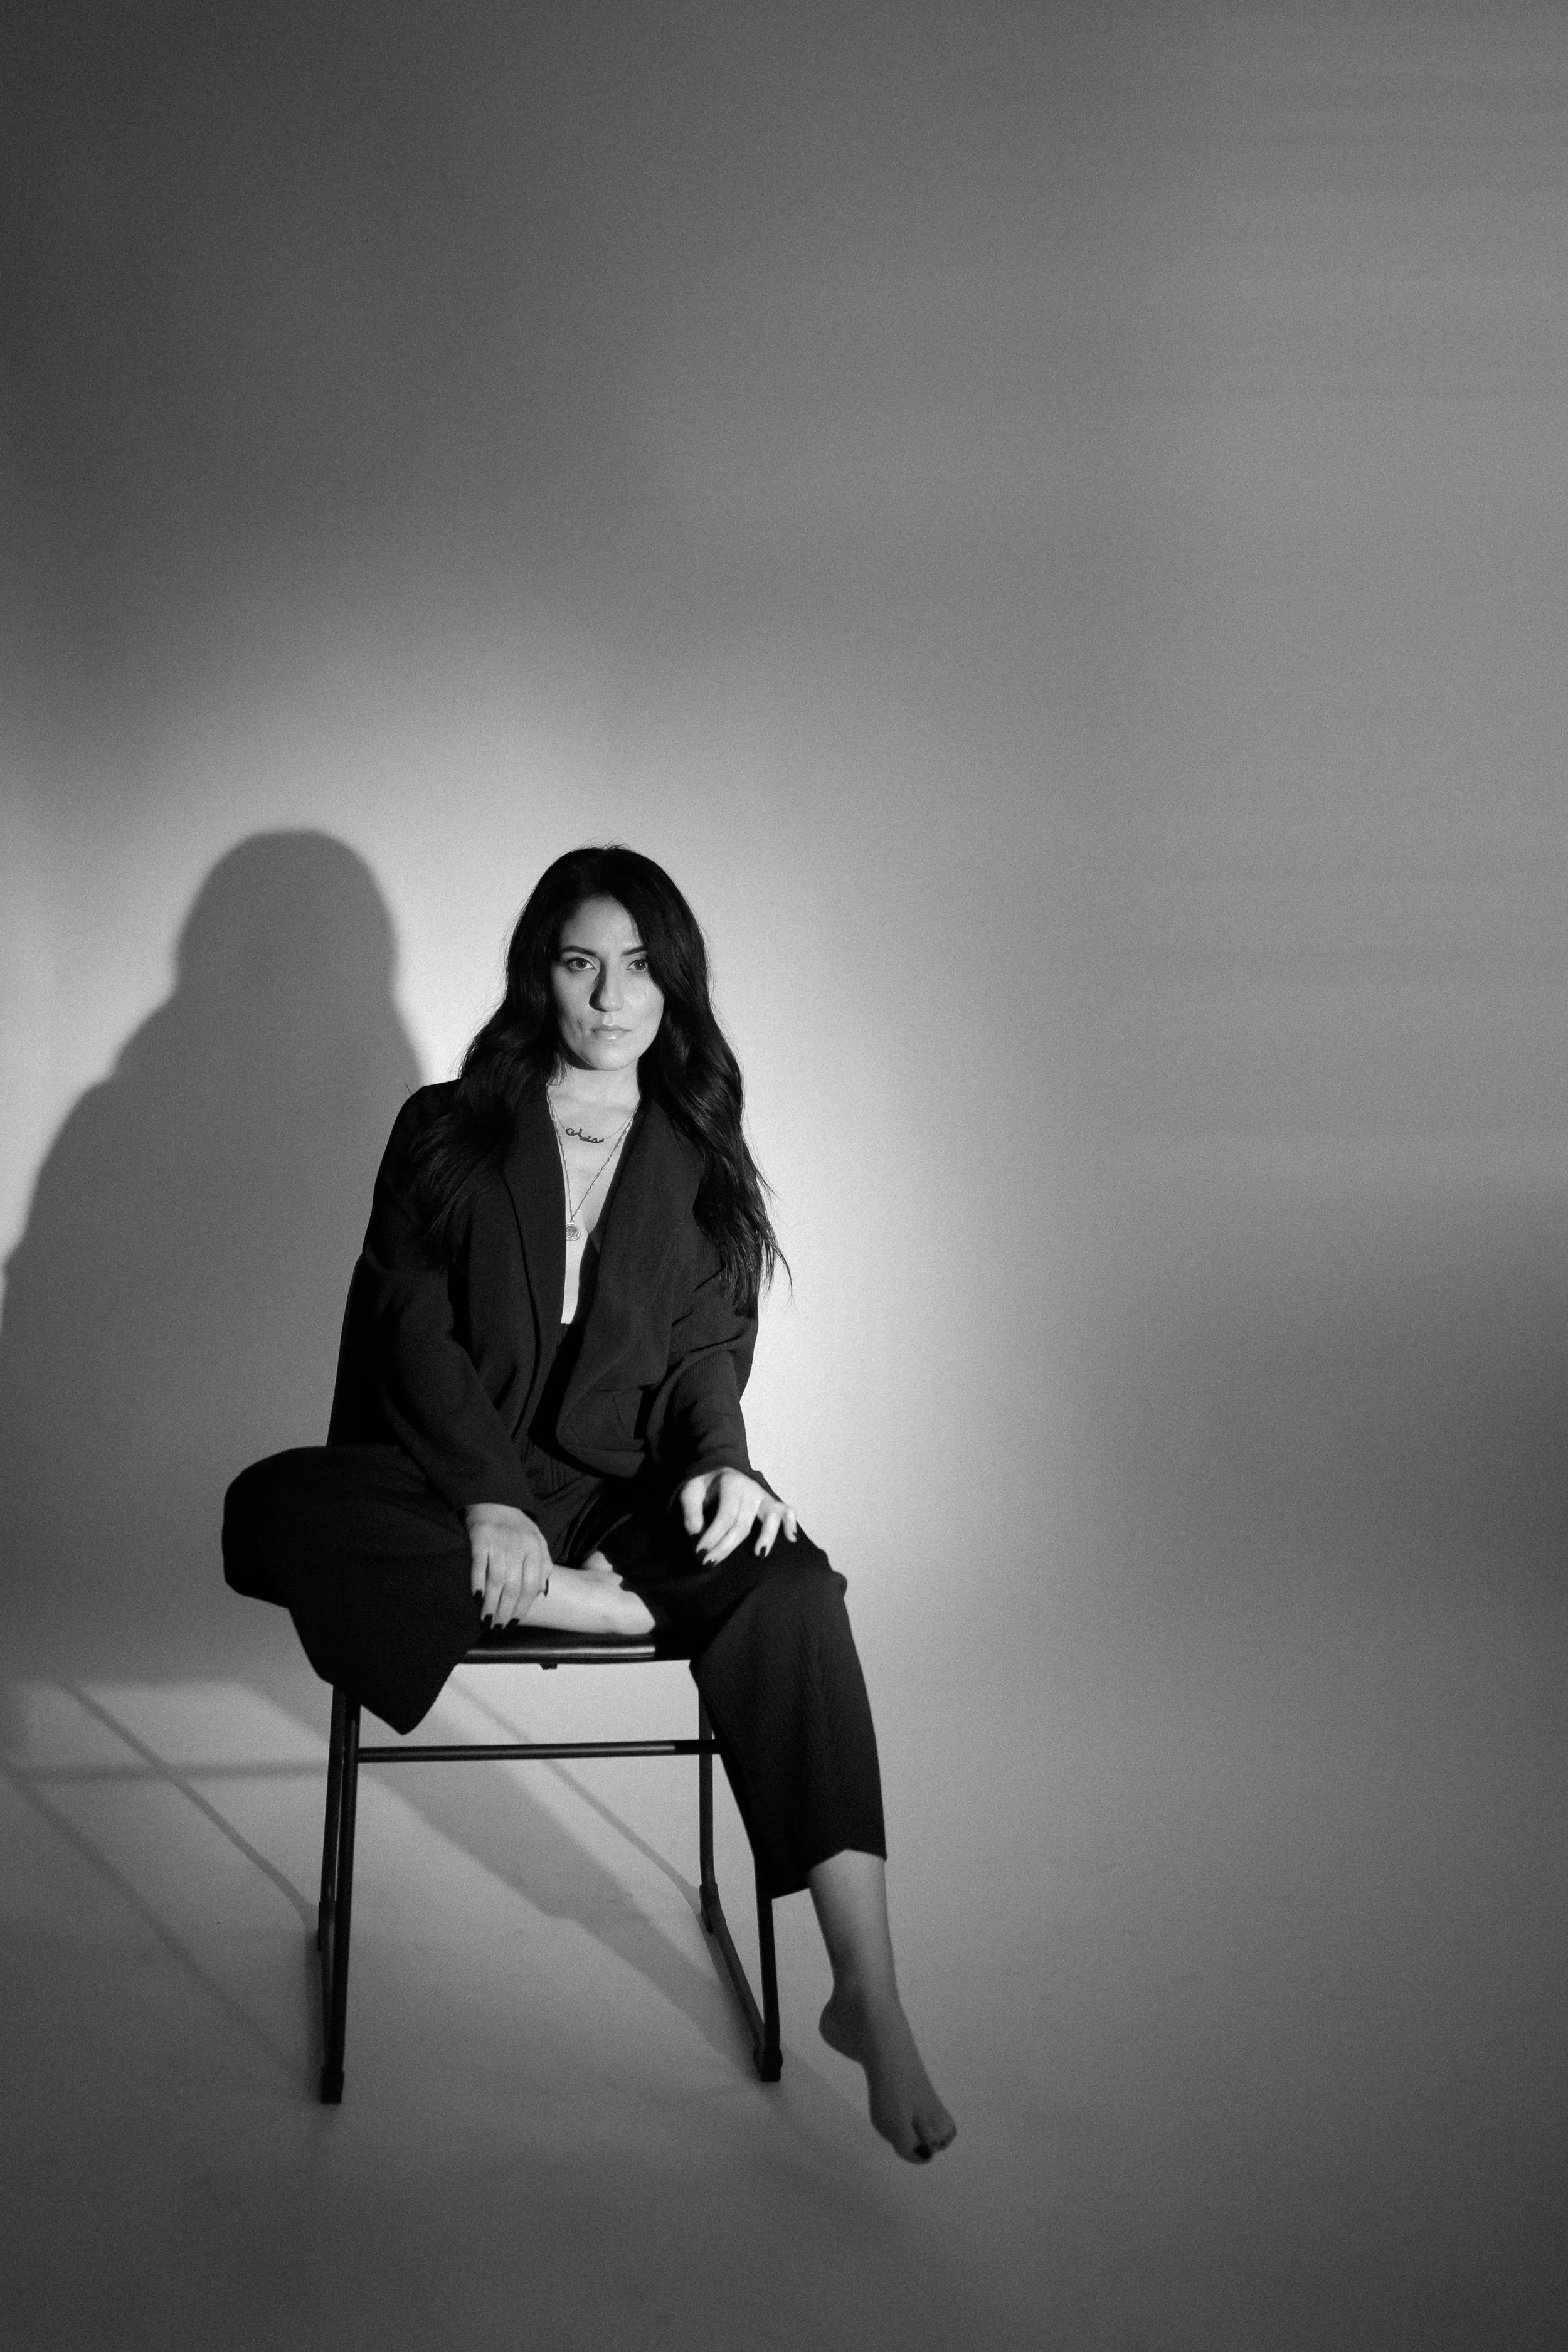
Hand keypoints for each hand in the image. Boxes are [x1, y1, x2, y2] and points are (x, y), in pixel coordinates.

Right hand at [465, 1503, 553, 1627]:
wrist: (496, 1498)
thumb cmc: (517, 1525)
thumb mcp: (537, 1540)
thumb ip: (543, 1564)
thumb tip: (542, 1591)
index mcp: (535, 1549)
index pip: (532, 1585)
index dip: (523, 1607)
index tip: (514, 1623)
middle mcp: (519, 1547)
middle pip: (514, 1587)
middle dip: (505, 1611)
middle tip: (498, 1629)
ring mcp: (499, 1542)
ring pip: (497, 1580)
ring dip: (491, 1604)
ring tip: (486, 1621)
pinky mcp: (480, 1538)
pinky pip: (479, 1565)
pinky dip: (477, 1584)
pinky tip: (476, 1599)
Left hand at [678, 1470, 797, 1565]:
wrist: (719, 1468)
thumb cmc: (704, 1485)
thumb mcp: (689, 1492)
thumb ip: (691, 1513)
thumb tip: (696, 1536)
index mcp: (731, 1483)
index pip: (724, 1516)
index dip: (712, 1537)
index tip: (700, 1555)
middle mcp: (751, 1488)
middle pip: (743, 1523)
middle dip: (726, 1546)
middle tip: (710, 1563)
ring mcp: (764, 1495)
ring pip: (771, 1516)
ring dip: (767, 1535)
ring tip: (760, 1555)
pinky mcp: (772, 1501)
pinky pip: (787, 1510)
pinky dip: (791, 1523)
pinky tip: (791, 1539)